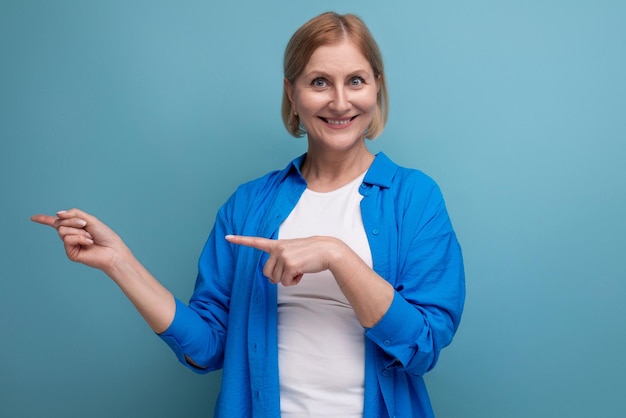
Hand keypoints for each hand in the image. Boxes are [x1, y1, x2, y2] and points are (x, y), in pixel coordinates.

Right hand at [31, 208, 125, 271]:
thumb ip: (74, 214)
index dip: (44, 219)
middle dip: (73, 221)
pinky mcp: (71, 253)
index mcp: (75, 227)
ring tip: (89, 236)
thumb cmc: (105, 235)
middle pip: (60, 223)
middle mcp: (71, 236)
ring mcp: (70, 245)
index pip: (57, 222)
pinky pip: (68, 239)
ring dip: (78, 231)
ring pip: (63, 231)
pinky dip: (80, 238)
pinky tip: (89, 242)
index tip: (33, 217)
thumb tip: (57, 214)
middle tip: (86, 225)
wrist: (113, 250)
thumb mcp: (90, 220)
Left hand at [225, 235, 341, 285]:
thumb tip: (273, 276)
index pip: (256, 241)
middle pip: (266, 273)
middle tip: (291, 271)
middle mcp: (277, 248)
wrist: (327, 250)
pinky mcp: (290, 265)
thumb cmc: (311, 253)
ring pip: (275, 279)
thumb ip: (280, 259)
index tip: (227, 237)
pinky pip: (285, 282)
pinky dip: (294, 281)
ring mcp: (283, 256)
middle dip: (278, 277)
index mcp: (277, 244)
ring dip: (287, 279)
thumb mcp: (293, 251)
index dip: (240, 240)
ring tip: (298, 269)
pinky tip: (301, 272)